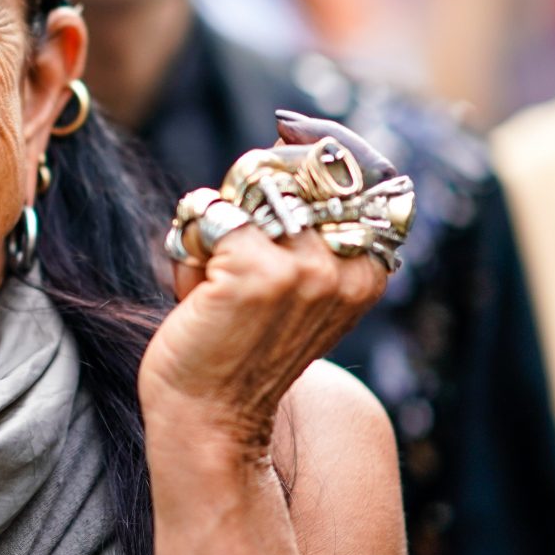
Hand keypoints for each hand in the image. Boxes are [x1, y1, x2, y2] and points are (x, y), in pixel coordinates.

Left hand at [139, 115, 392, 455]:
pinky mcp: (256, 271)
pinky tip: (194, 294)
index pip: (350, 170)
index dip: (307, 155)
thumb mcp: (290, 284)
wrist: (209, 418)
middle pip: (287, 173)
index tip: (282, 163)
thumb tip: (292, 136)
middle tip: (231, 267)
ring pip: (244, 191)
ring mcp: (306, 269)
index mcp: (367, 269)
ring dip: (213, 232)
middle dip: (245, 204)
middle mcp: (344, 266)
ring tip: (213, 287)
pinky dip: (187, 249)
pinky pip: (207, 214)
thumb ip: (304, 226)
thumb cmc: (238, 346)